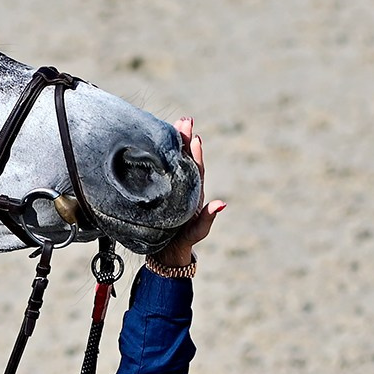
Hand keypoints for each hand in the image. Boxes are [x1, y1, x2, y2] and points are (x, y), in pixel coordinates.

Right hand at [154, 116, 226, 269]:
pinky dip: (156, 158)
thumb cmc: (183, 242)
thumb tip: (222, 204)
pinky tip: (150, 146)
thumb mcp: (197, 231)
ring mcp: (170, 188)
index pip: (195, 168)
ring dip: (172, 144)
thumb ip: (208, 218)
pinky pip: (158, 171)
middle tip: (184, 120)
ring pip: (171, 162)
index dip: (195, 153)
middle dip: (183, 140)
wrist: (166, 253)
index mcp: (193, 193)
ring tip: (172, 124)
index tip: (195, 136)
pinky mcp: (157, 191)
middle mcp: (183, 186)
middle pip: (184, 159)